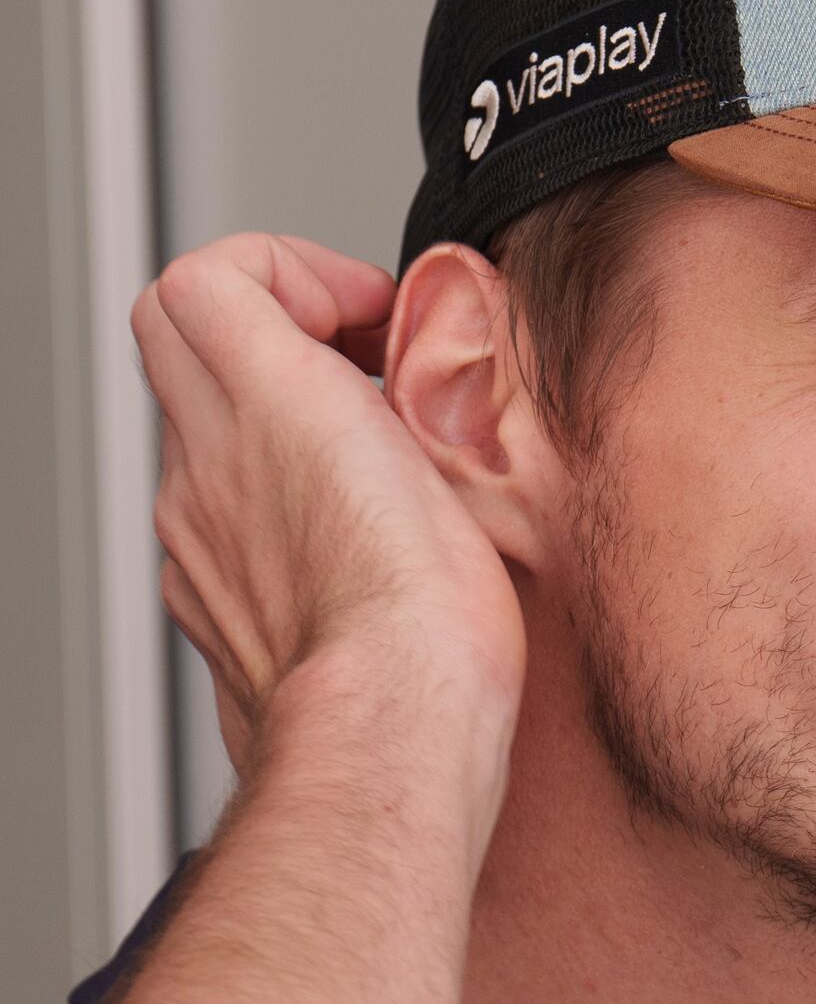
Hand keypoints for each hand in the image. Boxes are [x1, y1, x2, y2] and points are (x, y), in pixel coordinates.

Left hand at [132, 234, 526, 777]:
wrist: (383, 734)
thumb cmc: (428, 618)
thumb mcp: (451, 452)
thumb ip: (420, 389)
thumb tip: (422, 372)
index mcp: (267, 402)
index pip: (210, 275)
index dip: (293, 270)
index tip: (362, 312)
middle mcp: (206, 461)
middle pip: (177, 332)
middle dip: (267, 322)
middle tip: (349, 357)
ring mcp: (193, 535)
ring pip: (196, 427)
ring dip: (268, 415)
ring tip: (359, 452)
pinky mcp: (202, 602)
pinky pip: (208, 517)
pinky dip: (261, 500)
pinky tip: (338, 537)